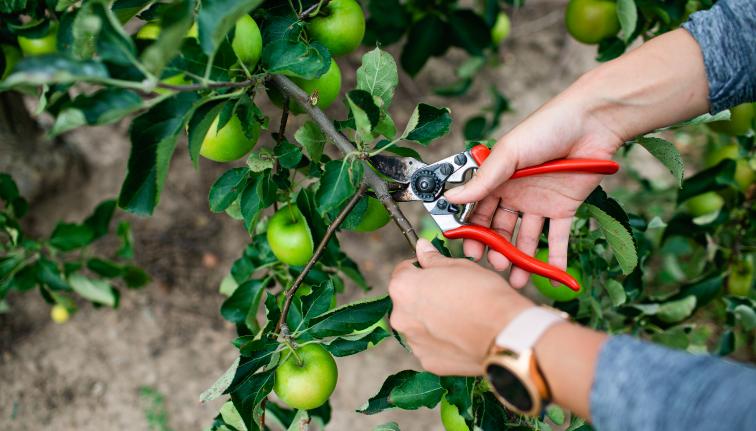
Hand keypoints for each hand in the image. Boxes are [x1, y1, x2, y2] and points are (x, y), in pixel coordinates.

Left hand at [388, 239, 532, 375]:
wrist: (504, 333)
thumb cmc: (483, 295)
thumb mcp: (459, 266)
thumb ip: (433, 259)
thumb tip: (421, 248)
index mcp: (403, 288)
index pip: (403, 272)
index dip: (421, 270)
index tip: (435, 273)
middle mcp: (400, 317)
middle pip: (408, 302)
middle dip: (424, 297)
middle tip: (452, 296)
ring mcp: (413, 342)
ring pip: (418, 326)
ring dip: (431, 321)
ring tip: (460, 318)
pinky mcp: (428, 362)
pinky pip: (431, 347)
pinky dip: (442, 342)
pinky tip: (462, 336)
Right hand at [445, 95, 622, 287]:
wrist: (592, 123)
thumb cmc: (545, 128)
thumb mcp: (508, 154)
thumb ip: (482, 181)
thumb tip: (449, 198)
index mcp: (497, 178)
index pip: (477, 210)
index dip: (471, 230)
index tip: (466, 249)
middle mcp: (516, 192)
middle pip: (500, 228)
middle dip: (495, 249)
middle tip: (492, 265)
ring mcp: (539, 202)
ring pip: (526, 237)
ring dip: (520, 259)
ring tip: (517, 278)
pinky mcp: (565, 207)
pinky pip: (558, 237)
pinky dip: (556, 258)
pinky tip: (552, 276)